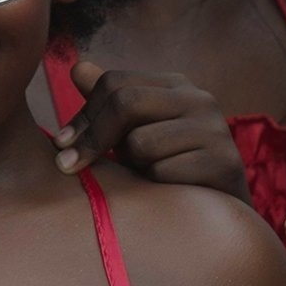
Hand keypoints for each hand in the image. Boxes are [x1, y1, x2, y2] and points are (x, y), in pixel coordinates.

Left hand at [53, 59, 250, 201]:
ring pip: (140, 143)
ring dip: (132, 167)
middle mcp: (199, 99)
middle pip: (126, 103)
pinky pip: (162, 173)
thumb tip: (77, 68)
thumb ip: (109, 103)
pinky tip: (166, 193)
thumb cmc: (170, 169)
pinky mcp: (224, 163)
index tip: (61, 144)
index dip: (82, 115)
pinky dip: (153, 188)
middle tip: (70, 166)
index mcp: (176, 85)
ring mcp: (216, 129)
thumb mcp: (136, 133)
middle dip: (93, 137)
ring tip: (145, 177)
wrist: (222, 216)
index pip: (115, 82)